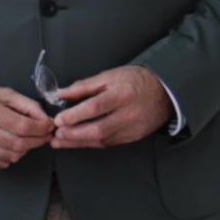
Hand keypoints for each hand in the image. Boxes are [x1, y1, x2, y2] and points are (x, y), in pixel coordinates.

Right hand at [0, 84, 57, 169]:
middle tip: (43, 135)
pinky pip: (0, 164)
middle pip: (19, 144)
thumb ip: (25, 104)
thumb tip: (44, 119)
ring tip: (24, 139)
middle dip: (37, 140)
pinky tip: (8, 145)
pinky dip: (10, 156)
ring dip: (24, 149)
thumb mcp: (0, 93)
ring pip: (12, 156)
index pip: (23, 126)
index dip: (41, 129)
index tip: (48, 126)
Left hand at [47, 65, 174, 148]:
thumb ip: (84, 86)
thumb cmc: (135, 81)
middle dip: (73, 134)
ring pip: (101, 140)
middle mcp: (128, 114)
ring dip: (78, 142)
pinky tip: (76, 142)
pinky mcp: (132, 138)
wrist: (163, 93)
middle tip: (56, 134)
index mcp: (122, 94)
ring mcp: (131, 129)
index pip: (95, 107)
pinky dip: (90, 144)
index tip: (59, 119)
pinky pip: (108, 144)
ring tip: (60, 141)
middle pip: (98, 129)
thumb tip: (61, 94)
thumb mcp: (110, 76)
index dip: (75, 115)